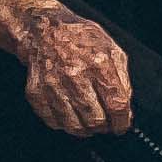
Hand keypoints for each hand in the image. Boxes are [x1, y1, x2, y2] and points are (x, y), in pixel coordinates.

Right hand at [7, 0, 133, 137]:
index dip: (122, 121)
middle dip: (105, 127)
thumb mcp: (113, 51)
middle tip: (107, 126)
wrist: (45, 31)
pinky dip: (65, 125)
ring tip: (92, 126)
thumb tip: (125, 109)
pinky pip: (53, 121)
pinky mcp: (36, 93)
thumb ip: (122, 80)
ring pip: (74, 125)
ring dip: (86, 130)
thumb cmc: (84, 40)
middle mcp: (75, 76)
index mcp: (99, 64)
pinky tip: (73, 119)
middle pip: (96, 119)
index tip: (122, 126)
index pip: (116, 104)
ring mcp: (53, 86)